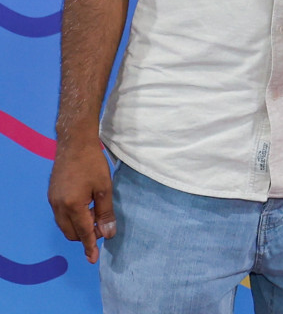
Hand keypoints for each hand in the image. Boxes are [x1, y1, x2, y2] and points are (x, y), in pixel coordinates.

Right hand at [48, 140, 114, 263]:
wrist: (74, 143)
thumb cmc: (93, 163)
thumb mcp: (105, 188)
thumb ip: (106, 212)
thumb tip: (108, 233)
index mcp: (73, 206)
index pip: (83, 232)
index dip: (90, 246)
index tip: (93, 259)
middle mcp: (58, 207)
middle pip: (72, 233)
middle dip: (87, 234)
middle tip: (103, 223)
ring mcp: (53, 201)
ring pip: (65, 225)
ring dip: (80, 225)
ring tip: (96, 211)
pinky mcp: (52, 196)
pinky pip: (61, 215)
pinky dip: (74, 217)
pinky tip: (86, 205)